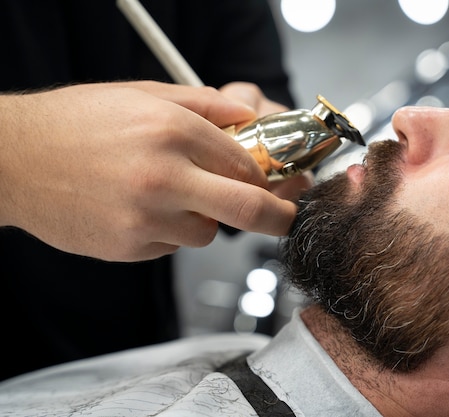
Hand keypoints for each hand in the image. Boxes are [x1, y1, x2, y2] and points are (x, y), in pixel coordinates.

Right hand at [0, 81, 296, 260]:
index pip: (246, 163)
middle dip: (278, 216)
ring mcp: (145, 217)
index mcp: (172, 130)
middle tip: (285, 217)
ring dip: (206, 218)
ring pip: (209, 232)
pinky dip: (170, 230)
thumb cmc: (73, 123)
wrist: (12, 159)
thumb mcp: (142, 95)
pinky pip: (172, 245)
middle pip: (249, 208)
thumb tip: (246, 117)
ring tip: (172, 196)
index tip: (267, 179)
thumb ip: (202, 105)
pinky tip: (140, 208)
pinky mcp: (128, 247)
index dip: (263, 173)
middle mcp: (164, 176)